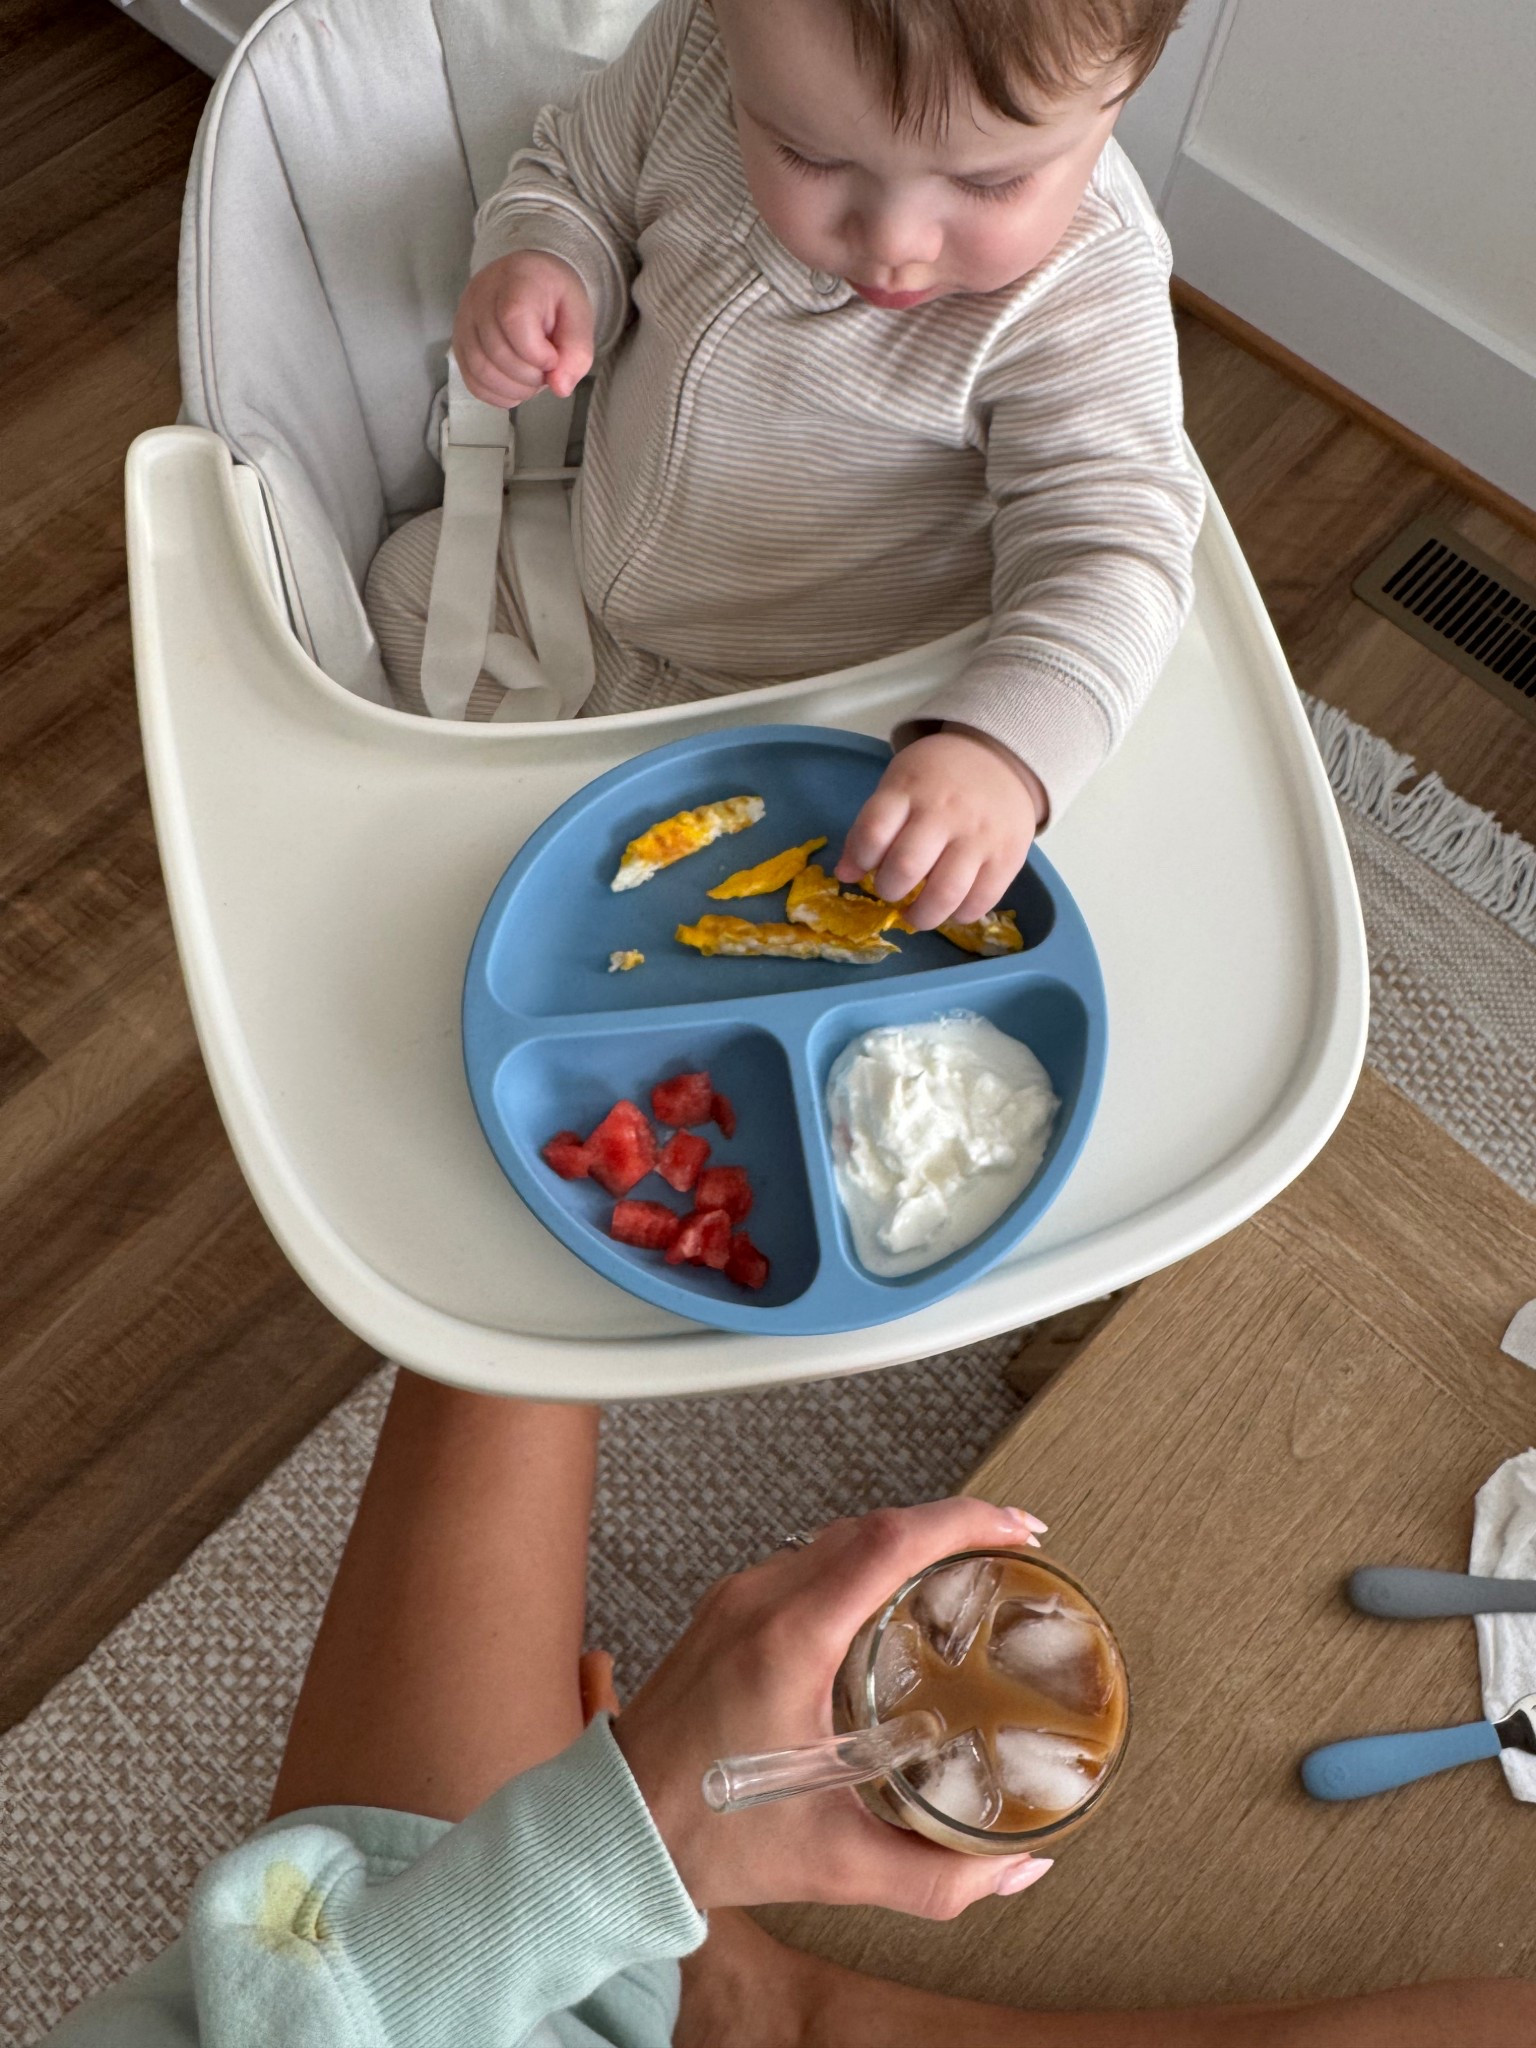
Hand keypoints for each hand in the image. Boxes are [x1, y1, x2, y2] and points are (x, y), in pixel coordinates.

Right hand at [453, 250, 594, 406]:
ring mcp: (464, 319)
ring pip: (480, 370)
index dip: (536, 352)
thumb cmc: (555, 298)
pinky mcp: (458, 342)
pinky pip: (472, 381)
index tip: (553, 357)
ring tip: (532, 380)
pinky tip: (516, 388)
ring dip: (513, 389)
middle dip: (529, 376)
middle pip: (496, 352)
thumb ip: (577, 351)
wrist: (530, 280)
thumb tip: (560, 388)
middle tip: (546, 372)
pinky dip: (497, 395)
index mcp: (516, 280)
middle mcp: (481, 296)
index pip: (513, 319)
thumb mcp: (579, 317)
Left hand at [612, 1498, 1054, 1914]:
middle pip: (870, 1525)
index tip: (1018, 1529)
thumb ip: (936, 1877)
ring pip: (835, 1536)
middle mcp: (760, 1600)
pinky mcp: (723, 1611)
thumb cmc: (706, 1838)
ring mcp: (736, 1599)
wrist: (611, 1830)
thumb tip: (1016, 1867)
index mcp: (789, 1640)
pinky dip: (859, 1560)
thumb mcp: (836, 1865)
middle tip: (1009, 1545)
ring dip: (902, 1538)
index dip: (963, 1522)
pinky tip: (885, 1595)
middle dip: (947, 1524)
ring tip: (959, 1566)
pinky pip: (804, 1560)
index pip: (889, 1542)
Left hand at [834, 727, 1046, 929]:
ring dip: (921, 915)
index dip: (860, 859)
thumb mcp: (898, 786)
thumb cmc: (938, 778)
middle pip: (906, 867)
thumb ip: (871, 827)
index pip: (873, 832)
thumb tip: (844, 875)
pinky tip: (951, 908)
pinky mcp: (1008, 858)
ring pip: (945, 893)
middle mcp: (945, 813)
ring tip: (916, 914)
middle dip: (889, 890)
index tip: (863, 867)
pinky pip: (981, 902)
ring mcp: (979, 837)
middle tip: (891, 890)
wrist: (1000, 759)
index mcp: (909, 790)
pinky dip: (959, 915)